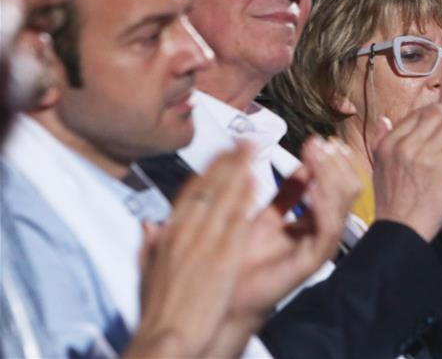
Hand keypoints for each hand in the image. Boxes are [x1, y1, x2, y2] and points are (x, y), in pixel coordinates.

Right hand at [130, 146, 255, 357]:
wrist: (165, 340)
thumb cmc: (158, 314)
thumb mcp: (148, 273)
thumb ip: (150, 245)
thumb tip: (148, 225)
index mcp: (169, 235)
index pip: (189, 194)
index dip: (207, 171)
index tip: (220, 155)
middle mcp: (185, 233)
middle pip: (207, 187)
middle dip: (226, 160)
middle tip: (242, 139)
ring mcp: (205, 243)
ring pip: (223, 196)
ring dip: (238, 169)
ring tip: (252, 148)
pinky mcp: (223, 257)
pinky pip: (236, 220)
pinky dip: (245, 198)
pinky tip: (257, 181)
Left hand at [227, 136, 359, 321]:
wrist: (228, 296)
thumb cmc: (245, 261)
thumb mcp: (268, 215)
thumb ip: (289, 192)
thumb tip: (303, 165)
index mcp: (316, 220)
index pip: (338, 183)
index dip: (331, 160)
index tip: (318, 140)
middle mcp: (323, 231)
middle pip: (347, 189)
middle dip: (334, 162)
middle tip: (319, 144)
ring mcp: (321, 245)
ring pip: (342, 203)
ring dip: (330, 175)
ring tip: (317, 156)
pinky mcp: (313, 260)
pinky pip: (327, 229)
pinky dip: (324, 205)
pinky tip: (313, 188)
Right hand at [371, 76, 441, 241]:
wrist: (401, 230)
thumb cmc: (394, 204)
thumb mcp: (379, 169)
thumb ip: (380, 141)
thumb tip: (383, 119)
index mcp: (388, 144)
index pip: (414, 117)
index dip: (435, 108)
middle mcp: (404, 144)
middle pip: (432, 114)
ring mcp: (423, 152)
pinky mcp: (441, 163)